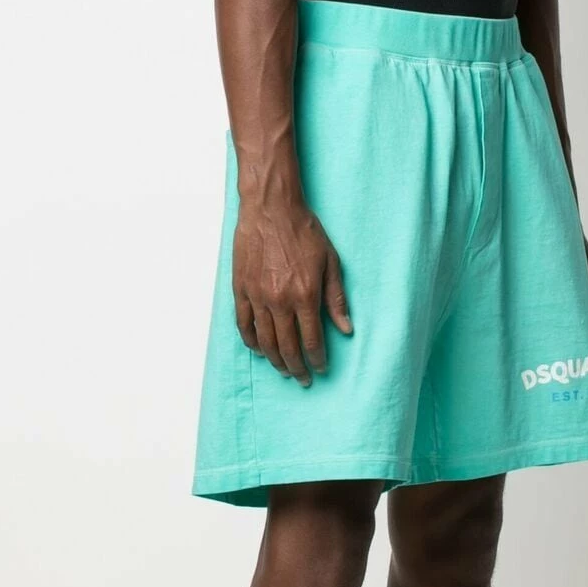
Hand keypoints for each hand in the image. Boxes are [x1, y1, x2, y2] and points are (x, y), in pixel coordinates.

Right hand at [232, 196, 351, 385]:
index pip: (312, 340)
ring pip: (265, 341)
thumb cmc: (304, 231)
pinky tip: (259, 350)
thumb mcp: (330, 262)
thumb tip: (347, 329)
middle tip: (303, 379)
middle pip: (287, 347)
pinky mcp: (241, 289)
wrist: (271, 207)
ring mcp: (257, 296)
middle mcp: (279, 300)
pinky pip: (244, 324)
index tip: (320, 369)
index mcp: (304, 295)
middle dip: (297, 367)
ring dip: (276, 360)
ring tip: (284, 369)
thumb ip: (336, 299)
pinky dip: (251, 341)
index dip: (317, 359)